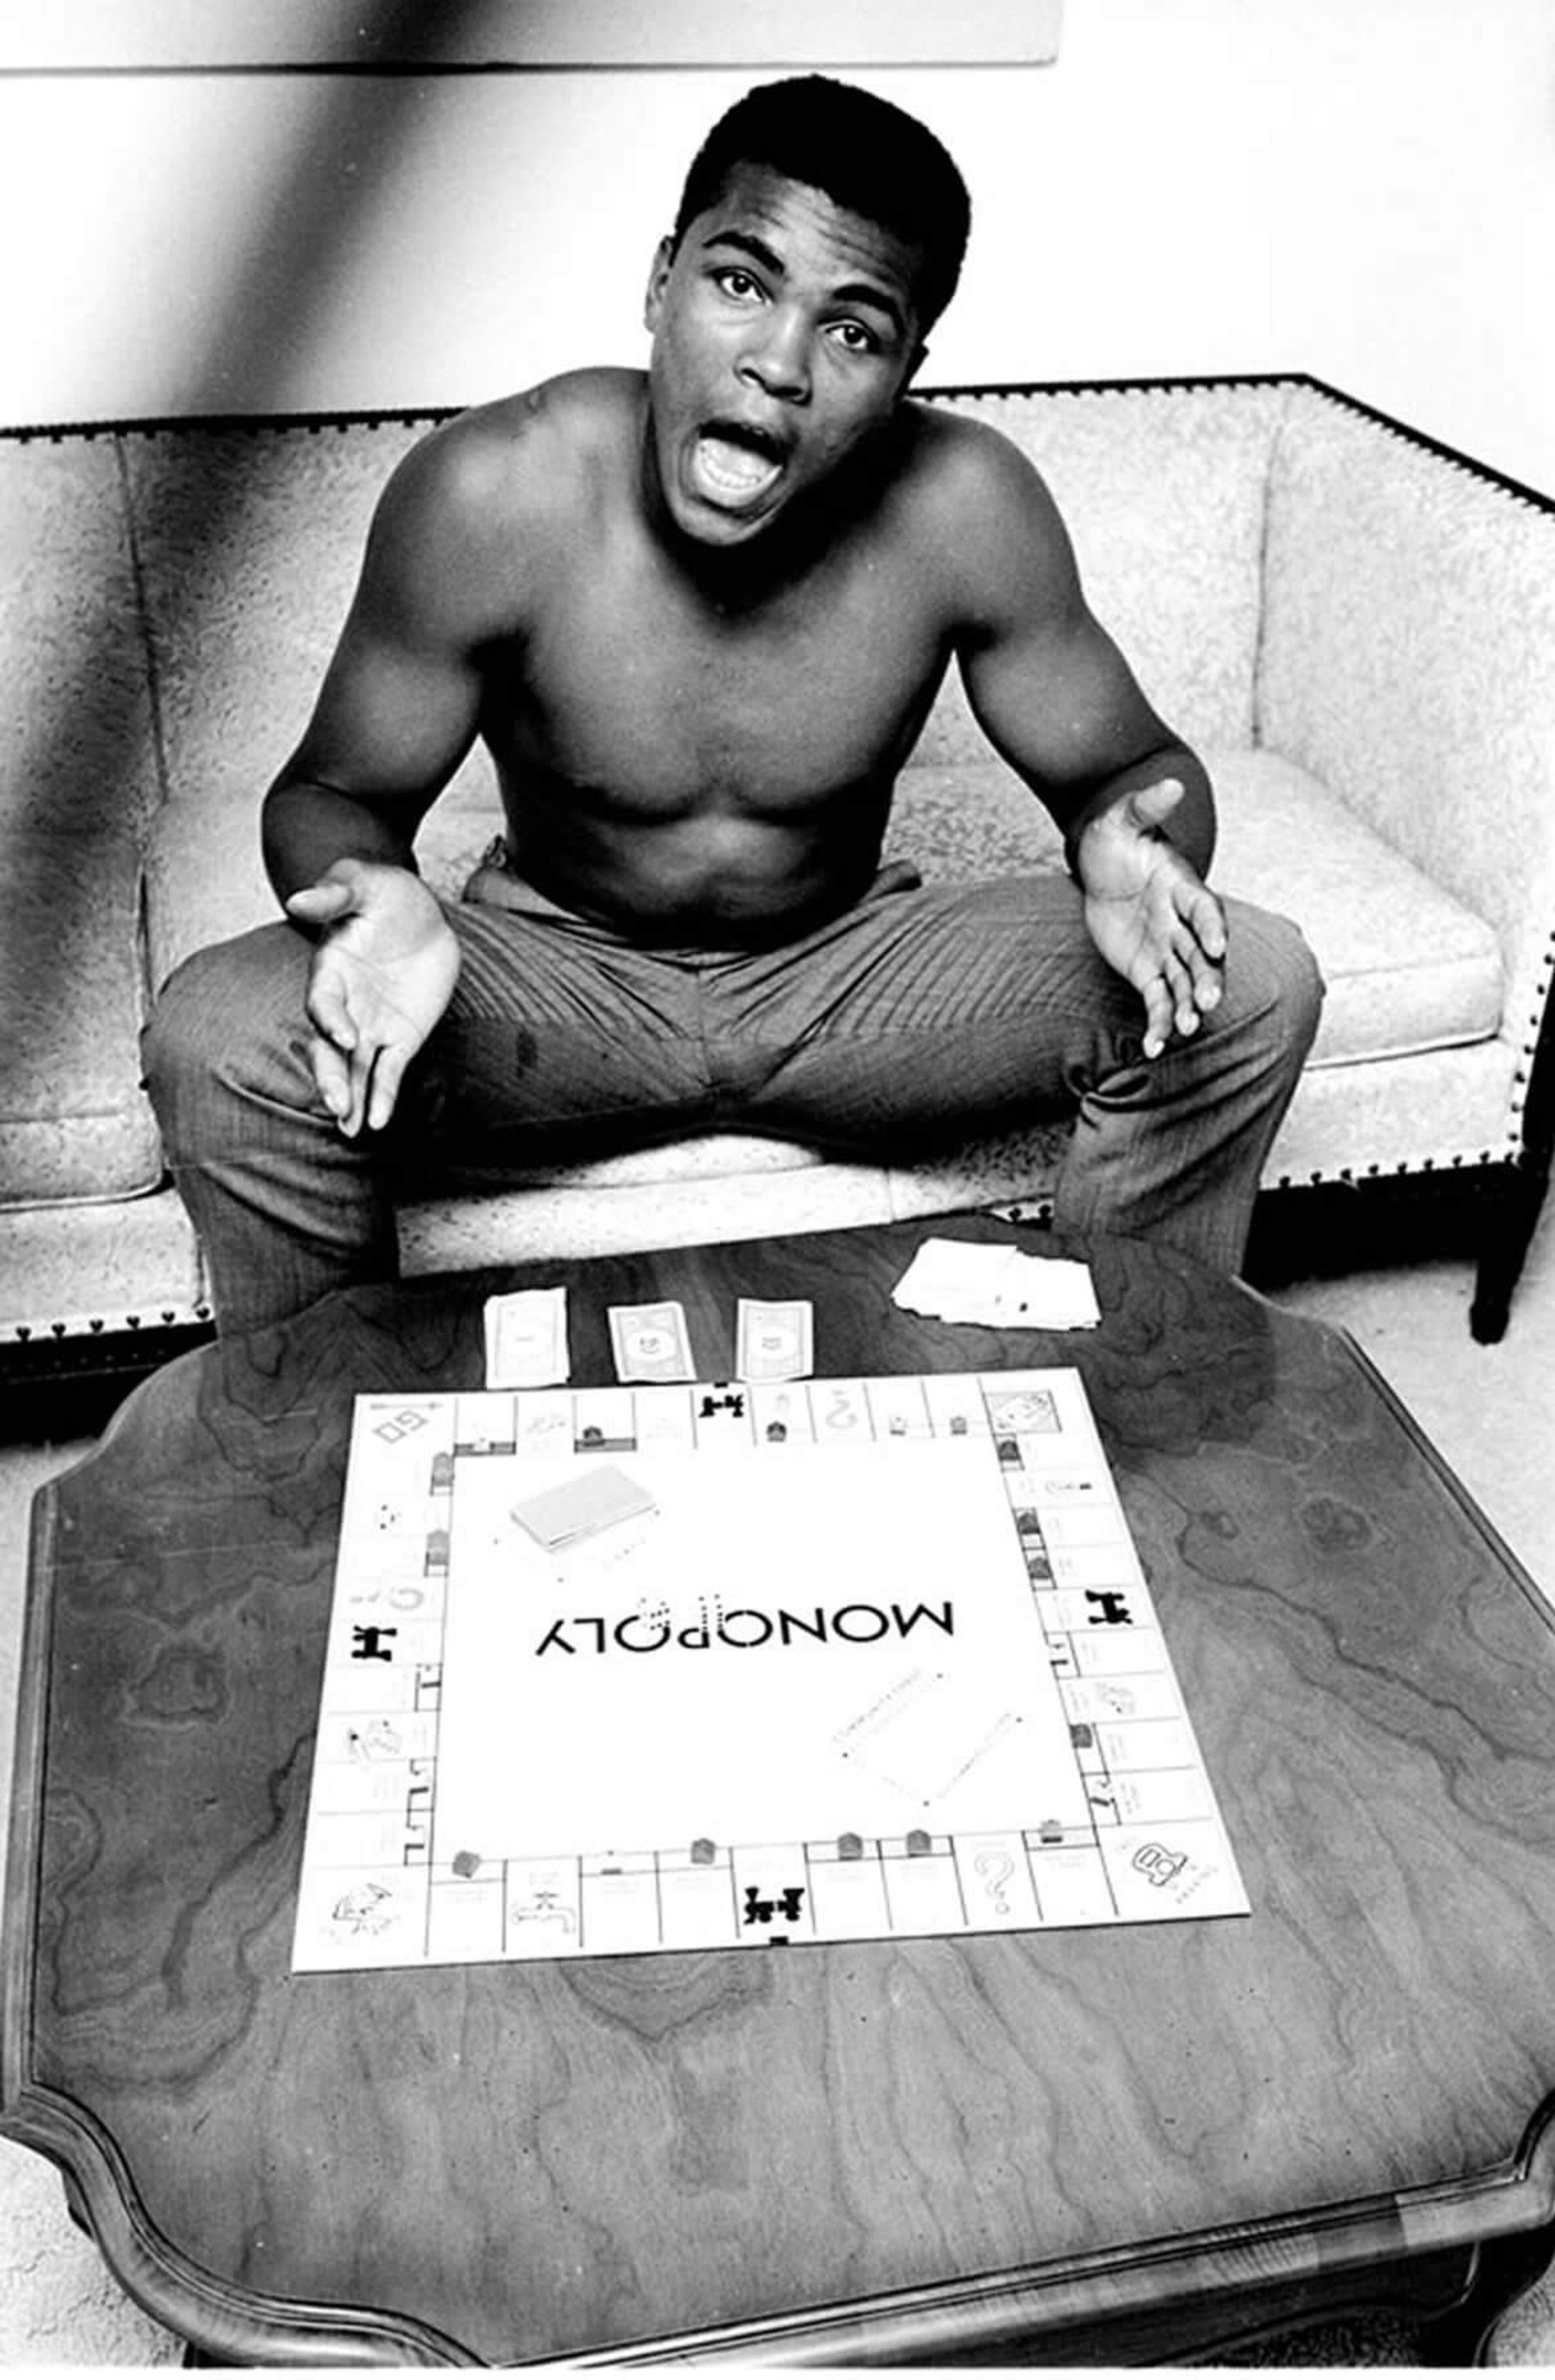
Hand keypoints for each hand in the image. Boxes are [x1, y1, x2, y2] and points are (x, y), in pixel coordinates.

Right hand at [285, 859, 460, 1134]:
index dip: (331, 1020)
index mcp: (330, 970)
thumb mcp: (362, 882)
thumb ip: (334, 894)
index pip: (323, 1001)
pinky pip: (389, 1071)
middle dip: (333, 1076)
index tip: (344, 1037)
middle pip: (331, 1048)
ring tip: (351, 1130)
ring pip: (356, 1068)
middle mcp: (345, 1006)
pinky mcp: (400, 1037)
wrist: (420, 912)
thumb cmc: (383, 893)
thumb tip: (298, 898)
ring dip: (353, 1099)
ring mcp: (371, 1025)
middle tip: (338, 1107)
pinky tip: (379, 1122)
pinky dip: (384, 1096)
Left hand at [1076, 778, 1226, 1057]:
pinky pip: (1157, 1000)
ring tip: (1183, 1031)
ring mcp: (1167, 950)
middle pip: (1201, 955)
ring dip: (1186, 1007)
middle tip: (1206, 1003)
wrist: (1100, 863)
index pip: (1205, 908)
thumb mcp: (1122, 818)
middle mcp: (1182, 923)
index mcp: (1183, 887)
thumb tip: (1170, 783)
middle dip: (1205, 977)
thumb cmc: (1114, 836)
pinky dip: (1157, 1024)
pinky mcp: (1147, 971)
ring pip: (1184, 982)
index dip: (1213, 926)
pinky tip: (1152, 1048)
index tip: (1218, 944)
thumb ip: (1146, 805)